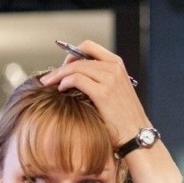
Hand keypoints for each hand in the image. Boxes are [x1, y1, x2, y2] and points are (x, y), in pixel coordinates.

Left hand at [40, 40, 182, 182]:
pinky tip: (61, 90)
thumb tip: (72, 78)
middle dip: (60, 67)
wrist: (135, 135)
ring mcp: (110, 79)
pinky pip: (77, 79)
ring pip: (76, 67)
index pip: (89, 47)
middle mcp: (114, 68)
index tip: (61, 67)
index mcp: (116, 65)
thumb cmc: (122, 119)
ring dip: (58, 75)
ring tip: (48, 85)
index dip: (71, 54)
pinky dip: (65, 83)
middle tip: (48, 78)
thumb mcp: (113, 92)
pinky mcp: (104, 93)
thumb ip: (97, 80)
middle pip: (79, 57)